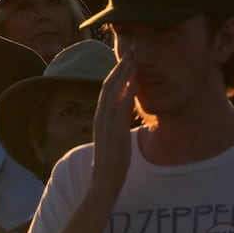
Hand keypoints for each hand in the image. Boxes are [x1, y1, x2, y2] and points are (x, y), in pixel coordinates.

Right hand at [89, 54, 135, 195]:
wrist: (104, 183)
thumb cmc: (112, 166)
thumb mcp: (115, 142)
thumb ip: (118, 129)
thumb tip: (126, 121)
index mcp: (101, 120)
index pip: (107, 91)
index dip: (117, 74)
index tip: (127, 60)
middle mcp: (101, 118)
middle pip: (108, 86)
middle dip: (120, 67)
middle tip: (130, 50)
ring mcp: (105, 123)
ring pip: (112, 92)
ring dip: (122, 74)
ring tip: (132, 57)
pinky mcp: (113, 129)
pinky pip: (118, 106)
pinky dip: (124, 91)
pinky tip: (132, 79)